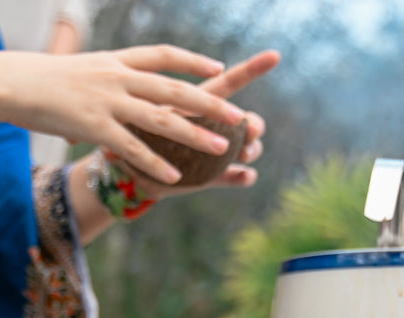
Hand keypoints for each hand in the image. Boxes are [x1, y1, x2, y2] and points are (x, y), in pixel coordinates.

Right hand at [0, 45, 246, 184]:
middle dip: (209, 103)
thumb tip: (106, 91)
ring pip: (161, 118)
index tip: (217, 66)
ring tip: (221, 147)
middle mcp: (117, 77)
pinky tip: (175, 177)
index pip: (162, 56)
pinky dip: (155, 163)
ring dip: (194, 135)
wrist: (10, 83)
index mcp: (114, 60)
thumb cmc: (38, 80)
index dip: (192, 62)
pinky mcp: (93, 126)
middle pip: (174, 89)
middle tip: (239, 116)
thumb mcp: (76, 71)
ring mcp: (107, 101)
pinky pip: (131, 148)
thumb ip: (100, 82)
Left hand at [137, 50, 279, 196]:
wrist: (129, 169)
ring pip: (246, 148)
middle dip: (255, 124)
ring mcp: (215, 152)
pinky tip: (246, 176)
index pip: (230, 83)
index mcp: (198, 105)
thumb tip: (164, 101)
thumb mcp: (148, 115)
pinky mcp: (211, 176)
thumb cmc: (136, 132)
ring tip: (245, 155)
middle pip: (245, 120)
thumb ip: (162, 109)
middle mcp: (212, 126)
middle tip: (250, 132)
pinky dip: (242, 176)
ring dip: (252, 150)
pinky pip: (233, 177)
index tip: (275, 55)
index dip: (253, 68)